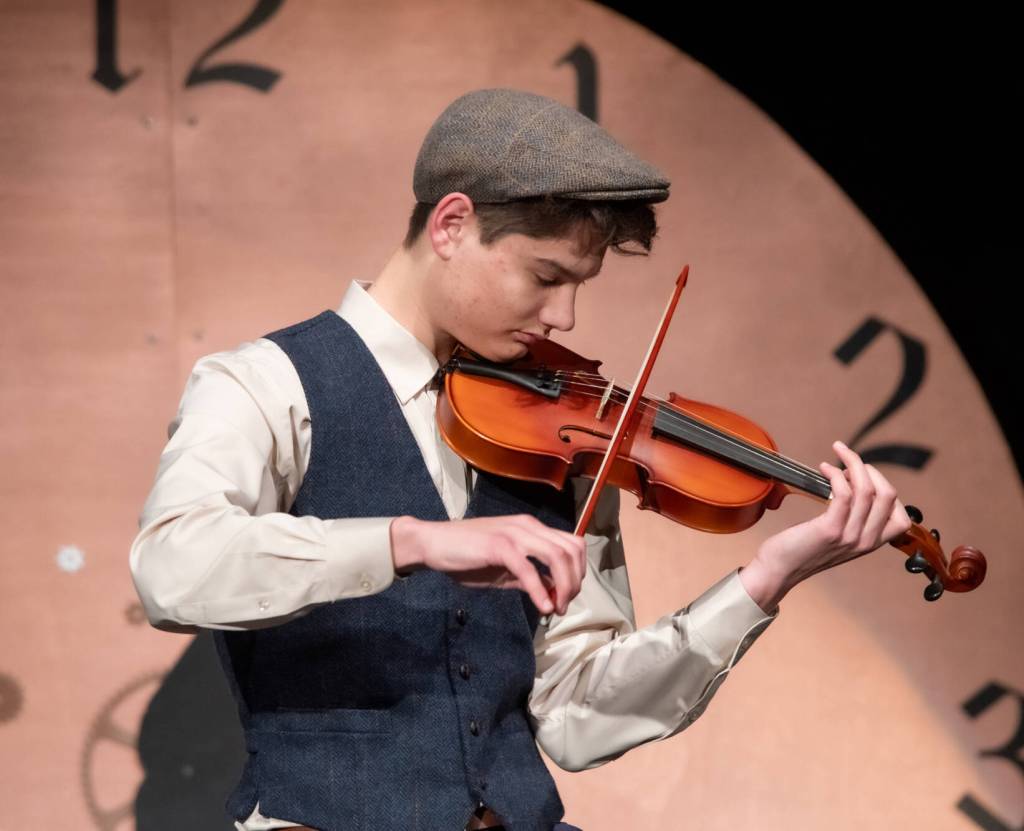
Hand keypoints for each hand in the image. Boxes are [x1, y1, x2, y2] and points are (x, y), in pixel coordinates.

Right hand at [389, 514, 586, 614]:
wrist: (433, 543)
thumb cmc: (465, 555)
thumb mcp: (504, 568)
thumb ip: (530, 577)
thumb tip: (553, 594)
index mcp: (531, 528)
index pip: (572, 544)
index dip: (578, 572)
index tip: (567, 595)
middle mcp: (528, 526)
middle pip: (571, 551)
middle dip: (574, 582)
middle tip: (563, 605)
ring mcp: (514, 534)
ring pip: (557, 557)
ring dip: (563, 587)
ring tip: (555, 608)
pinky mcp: (500, 546)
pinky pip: (529, 570)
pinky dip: (540, 591)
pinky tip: (542, 607)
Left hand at [740, 440, 913, 610]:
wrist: (778, 570)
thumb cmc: (802, 548)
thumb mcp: (838, 538)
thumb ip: (852, 520)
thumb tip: (853, 484)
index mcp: (870, 544)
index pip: (902, 518)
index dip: (885, 490)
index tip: (863, 478)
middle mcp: (865, 542)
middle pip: (887, 495)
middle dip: (869, 470)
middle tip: (847, 464)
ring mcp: (849, 536)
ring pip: (867, 490)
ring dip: (852, 465)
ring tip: (835, 461)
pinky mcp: (830, 530)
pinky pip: (844, 493)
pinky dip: (836, 474)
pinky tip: (824, 469)